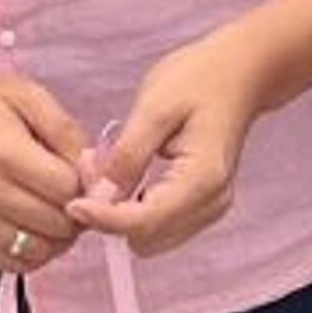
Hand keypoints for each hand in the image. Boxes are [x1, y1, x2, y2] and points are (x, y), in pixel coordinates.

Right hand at [0, 59, 88, 267]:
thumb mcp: (23, 95)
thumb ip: (65, 131)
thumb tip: (95, 170)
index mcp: (2, 149)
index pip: (68, 189)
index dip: (86, 184)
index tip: (81, 174)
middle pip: (57, 224)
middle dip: (75, 213)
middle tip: (70, 195)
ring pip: (38, 251)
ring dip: (56, 238)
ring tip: (52, 212)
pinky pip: (10, 264)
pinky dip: (30, 253)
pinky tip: (30, 227)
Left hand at [68, 29, 267, 258]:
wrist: (239, 73)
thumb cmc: (199, 80)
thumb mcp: (154, 107)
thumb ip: (127, 155)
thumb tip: (98, 195)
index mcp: (202, 179)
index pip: (144, 221)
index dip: (104, 218)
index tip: (72, 204)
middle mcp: (211, 203)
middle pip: (147, 238)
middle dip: (113, 215)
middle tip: (95, 171)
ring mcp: (210, 208)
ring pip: (151, 238)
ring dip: (123, 215)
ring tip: (112, 169)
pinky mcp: (203, 206)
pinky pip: (161, 225)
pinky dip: (137, 210)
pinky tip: (130, 178)